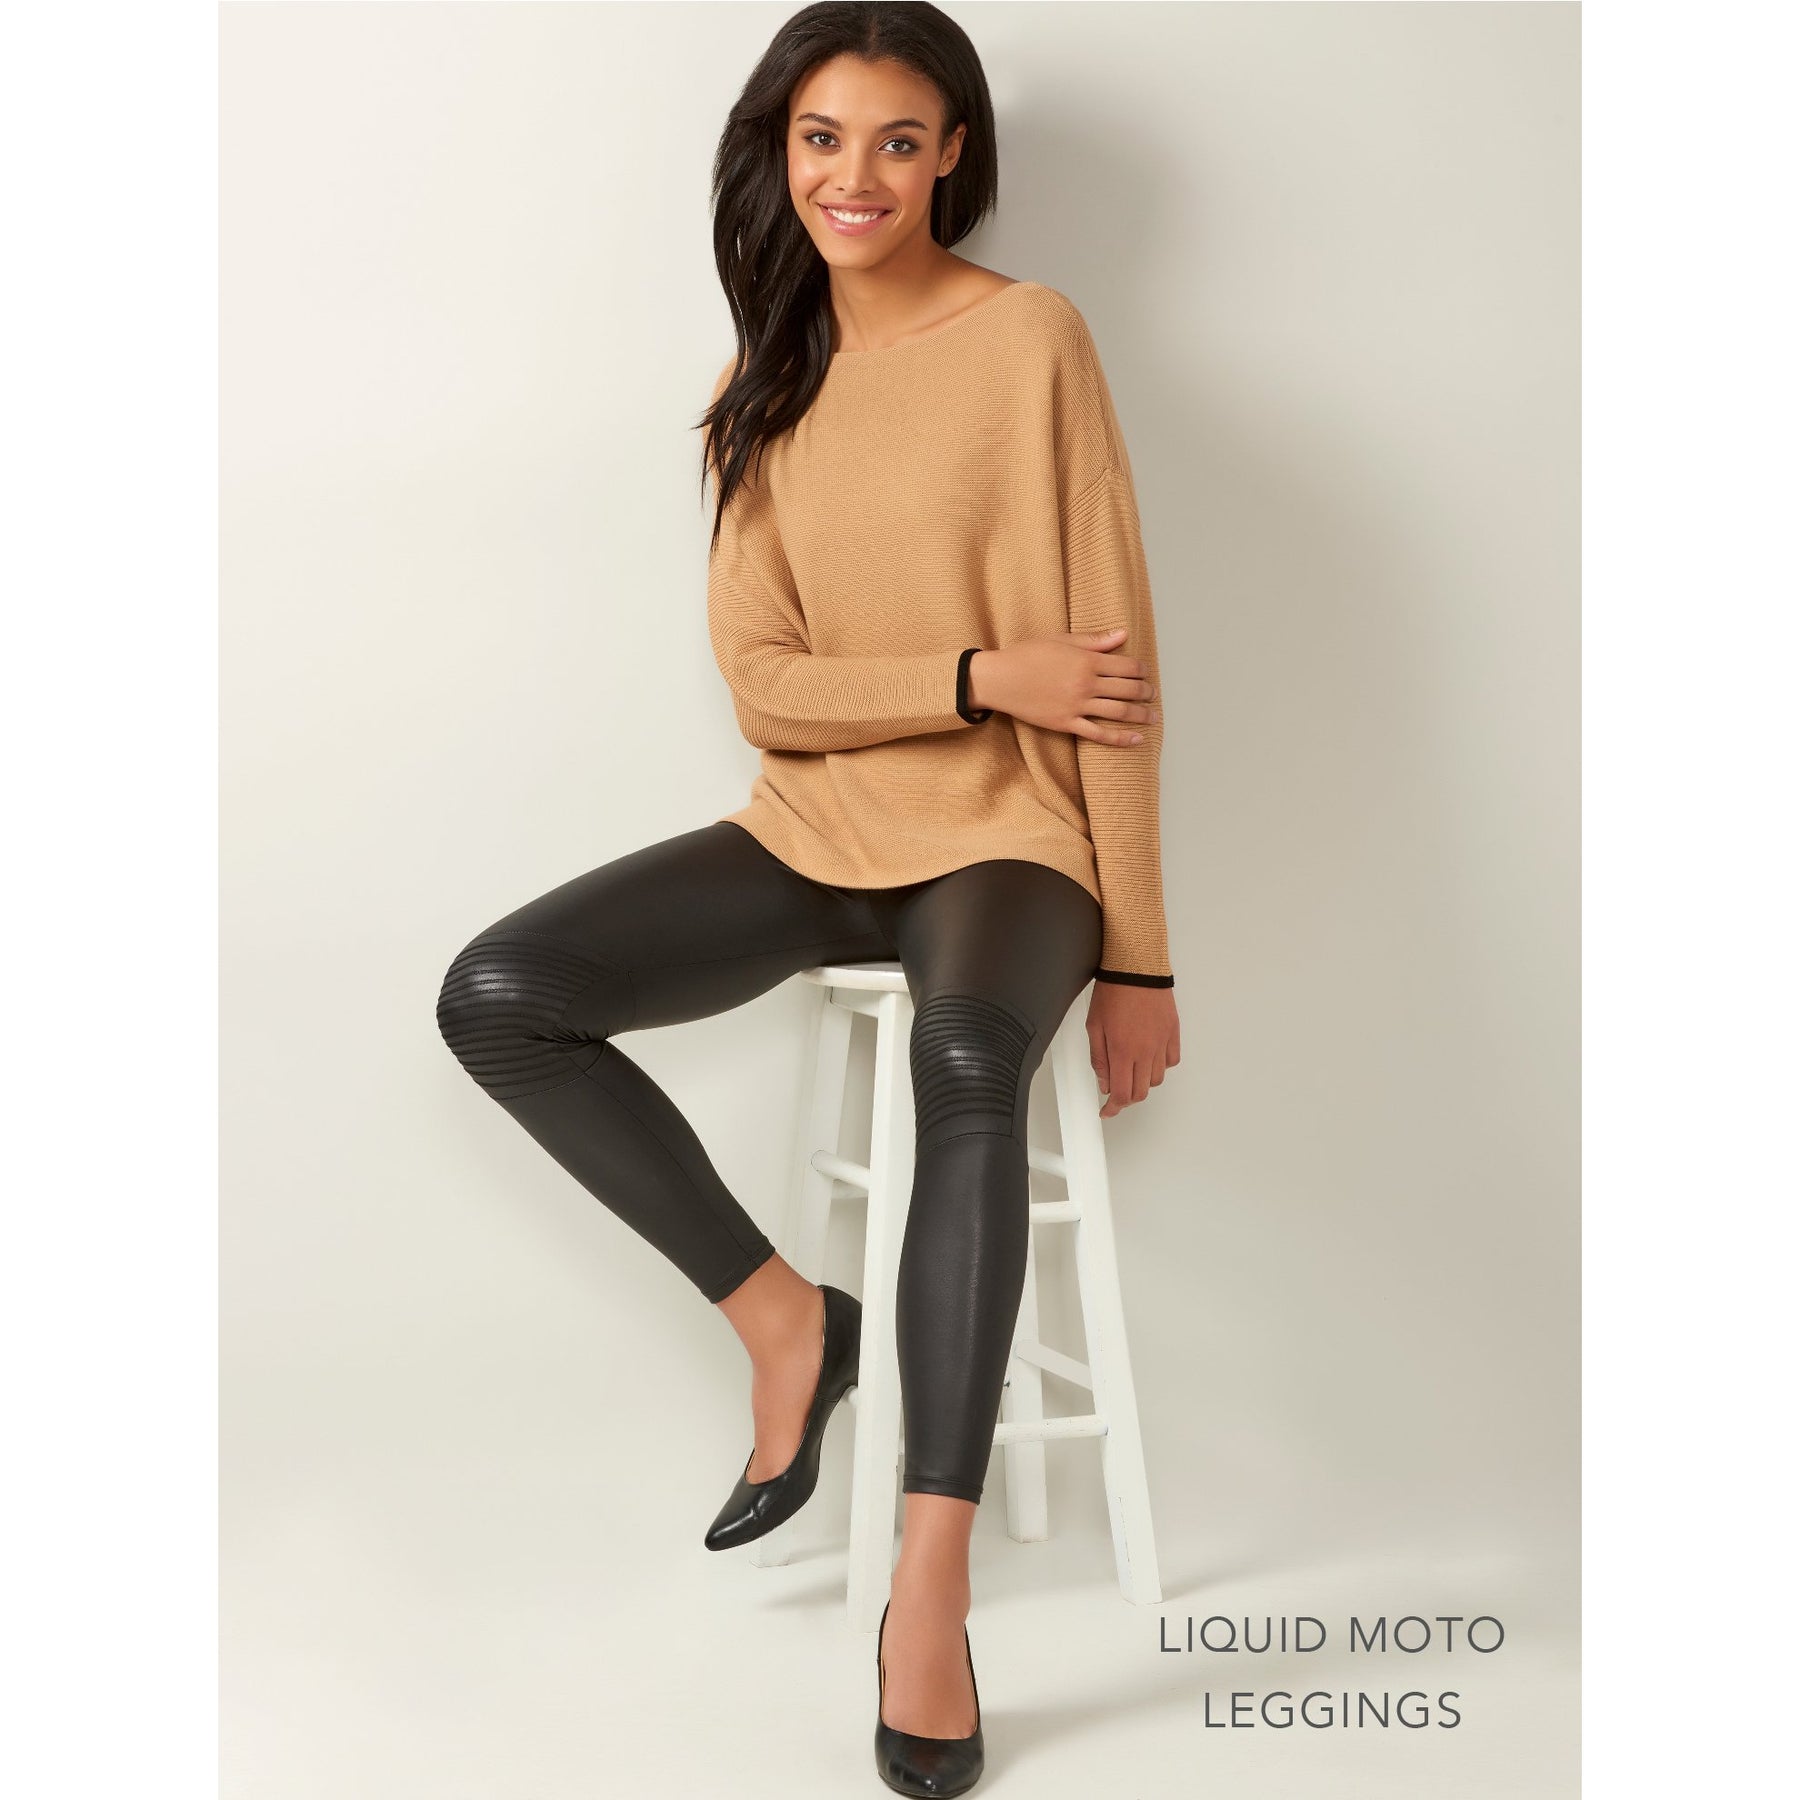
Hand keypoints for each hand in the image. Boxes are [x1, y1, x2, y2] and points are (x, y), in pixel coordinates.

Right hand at [966, 628, 1157, 743]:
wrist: (1000, 679)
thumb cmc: (1027, 654)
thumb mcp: (1061, 640)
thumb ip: (1094, 640)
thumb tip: (1123, 634)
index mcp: (1086, 660)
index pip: (1127, 666)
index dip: (1141, 670)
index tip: (1146, 673)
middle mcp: (1086, 683)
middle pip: (1127, 689)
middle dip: (1145, 692)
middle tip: (1152, 694)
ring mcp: (1077, 706)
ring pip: (1118, 712)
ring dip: (1141, 715)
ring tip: (1152, 717)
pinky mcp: (1066, 723)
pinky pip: (1099, 734)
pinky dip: (1120, 738)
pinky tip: (1136, 739)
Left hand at [1087, 982, 1178, 1117]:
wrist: (1137, 967)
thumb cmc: (1114, 991)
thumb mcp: (1094, 1026)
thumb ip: (1099, 1058)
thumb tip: (1104, 1082)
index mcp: (1122, 1050)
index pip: (1121, 1094)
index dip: (1113, 1108)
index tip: (1107, 1110)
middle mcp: (1145, 1051)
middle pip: (1141, 1092)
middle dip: (1127, 1098)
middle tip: (1116, 1094)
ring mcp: (1161, 1043)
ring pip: (1156, 1080)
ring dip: (1142, 1082)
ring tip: (1130, 1070)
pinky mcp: (1173, 1033)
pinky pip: (1171, 1061)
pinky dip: (1160, 1066)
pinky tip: (1149, 1057)